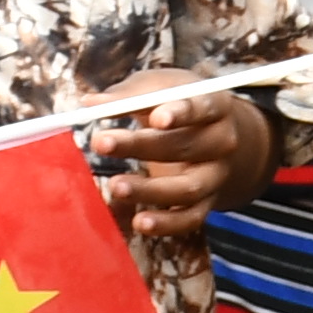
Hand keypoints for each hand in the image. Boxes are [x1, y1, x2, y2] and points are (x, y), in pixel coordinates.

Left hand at [88, 76, 267, 233]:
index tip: (155, 118)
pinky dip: (166, 224)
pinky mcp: (205, 204)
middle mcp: (222, 143)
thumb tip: (90, 104)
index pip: (202, 108)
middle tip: (101, 142)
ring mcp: (215, 177)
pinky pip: (189, 219)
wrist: (216, 137)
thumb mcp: (162, 87)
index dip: (181, 113)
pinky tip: (140, 222)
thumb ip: (129, 95)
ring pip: (188, 188)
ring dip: (150, 190)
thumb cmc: (179, 104)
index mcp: (216, 106)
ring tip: (115, 186)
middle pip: (187, 147)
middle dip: (142, 146)